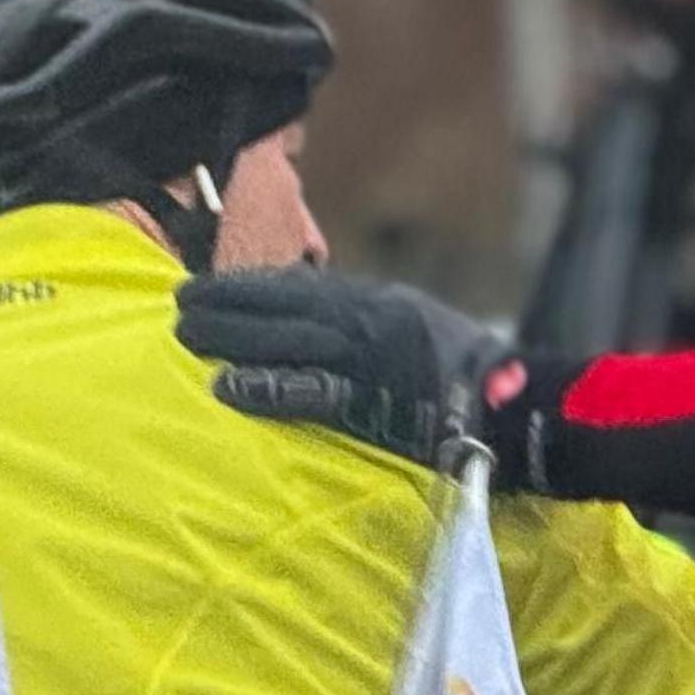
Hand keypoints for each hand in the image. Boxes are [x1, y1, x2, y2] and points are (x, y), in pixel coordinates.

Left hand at [180, 269, 523, 472]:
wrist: (513, 409)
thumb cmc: (475, 378)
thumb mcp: (423, 331)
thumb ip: (377, 327)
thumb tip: (333, 324)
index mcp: (380, 304)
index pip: (304, 287)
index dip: (254, 287)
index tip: (215, 286)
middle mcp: (368, 322)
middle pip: (283, 306)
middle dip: (228, 302)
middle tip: (180, 302)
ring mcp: (365, 361)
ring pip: (283, 340)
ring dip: (229, 335)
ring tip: (185, 333)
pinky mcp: (367, 404)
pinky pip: (305, 393)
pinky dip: (263, 389)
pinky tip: (223, 387)